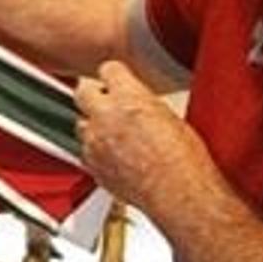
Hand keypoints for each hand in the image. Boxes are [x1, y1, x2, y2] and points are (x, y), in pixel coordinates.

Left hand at [74, 60, 215, 212]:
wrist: (176, 192)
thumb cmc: (182, 159)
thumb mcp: (169, 116)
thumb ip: (143, 104)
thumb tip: (139, 103)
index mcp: (128, 97)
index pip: (108, 69)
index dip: (114, 76)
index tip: (116, 80)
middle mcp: (105, 116)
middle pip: (82, 92)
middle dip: (93, 94)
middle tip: (105, 101)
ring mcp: (95, 143)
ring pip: (80, 124)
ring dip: (92, 125)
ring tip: (112, 134)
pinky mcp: (92, 166)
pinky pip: (85, 152)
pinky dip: (95, 151)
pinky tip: (113, 156)